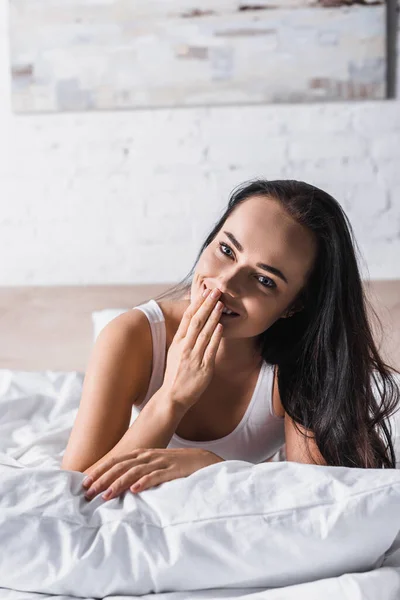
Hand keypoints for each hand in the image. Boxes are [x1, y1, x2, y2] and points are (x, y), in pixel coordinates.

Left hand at [81, 447, 223, 500]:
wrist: (202, 460)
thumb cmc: (176, 465)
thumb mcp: (154, 465)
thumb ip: (137, 471)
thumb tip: (117, 483)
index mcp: (142, 454)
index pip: (116, 461)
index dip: (100, 470)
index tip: (84, 482)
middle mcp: (148, 456)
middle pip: (121, 466)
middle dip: (103, 478)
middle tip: (89, 492)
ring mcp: (160, 462)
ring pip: (135, 471)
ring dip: (119, 483)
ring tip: (106, 494)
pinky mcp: (173, 470)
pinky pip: (156, 476)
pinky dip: (144, 482)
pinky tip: (135, 490)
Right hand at [163, 287, 223, 410]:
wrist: (173, 397)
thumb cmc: (176, 375)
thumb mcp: (176, 353)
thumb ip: (185, 338)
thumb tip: (193, 323)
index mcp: (178, 342)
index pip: (188, 318)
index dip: (197, 304)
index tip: (204, 292)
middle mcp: (185, 347)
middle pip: (196, 321)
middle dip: (206, 305)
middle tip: (215, 292)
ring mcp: (194, 357)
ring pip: (204, 333)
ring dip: (213, 317)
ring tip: (220, 304)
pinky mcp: (203, 368)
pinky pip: (210, 349)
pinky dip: (215, 337)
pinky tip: (221, 327)